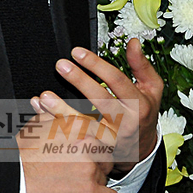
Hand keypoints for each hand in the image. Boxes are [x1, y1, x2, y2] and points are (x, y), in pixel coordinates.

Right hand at [16, 107, 119, 192]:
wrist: (14, 177)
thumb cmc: (23, 152)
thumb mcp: (38, 125)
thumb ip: (52, 113)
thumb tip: (46, 98)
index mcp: (79, 125)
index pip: (104, 134)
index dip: (98, 145)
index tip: (95, 152)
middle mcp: (89, 143)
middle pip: (108, 154)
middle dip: (99, 162)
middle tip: (85, 169)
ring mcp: (91, 167)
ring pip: (107, 175)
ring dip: (98, 180)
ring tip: (83, 184)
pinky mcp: (89, 191)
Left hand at [36, 39, 162, 172]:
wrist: (142, 149)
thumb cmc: (144, 112)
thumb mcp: (151, 88)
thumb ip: (141, 65)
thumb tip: (133, 42)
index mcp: (138, 104)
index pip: (116, 80)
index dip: (96, 65)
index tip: (77, 52)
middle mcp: (125, 122)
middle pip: (100, 100)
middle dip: (79, 81)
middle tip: (61, 65)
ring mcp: (110, 138)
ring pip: (85, 124)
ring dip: (62, 110)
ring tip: (44, 96)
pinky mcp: (97, 150)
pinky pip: (75, 137)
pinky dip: (57, 124)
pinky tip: (41, 112)